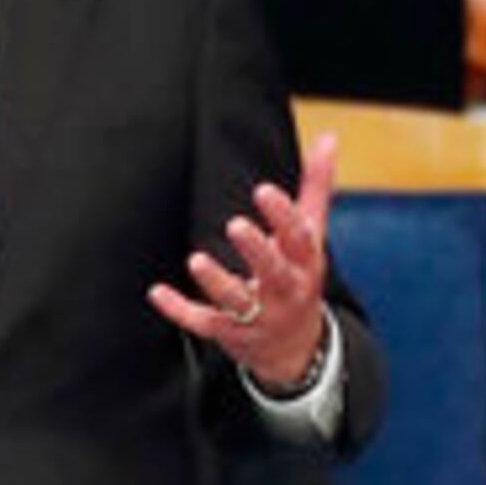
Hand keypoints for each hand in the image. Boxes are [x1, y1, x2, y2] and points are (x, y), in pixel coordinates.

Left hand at [150, 126, 339, 388]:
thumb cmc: (299, 276)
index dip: (283, 215)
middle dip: (257, 250)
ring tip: (197, 260)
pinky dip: (180, 310)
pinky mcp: (231, 333)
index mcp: (305, 263)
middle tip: (236, 225)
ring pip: (237, 302)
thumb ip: (315, 187)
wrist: (297, 347)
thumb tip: (327, 137)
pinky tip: (157, 292)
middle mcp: (285, 291)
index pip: (299, 238)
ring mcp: (258, 316)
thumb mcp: (312, 235)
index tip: (263, 191)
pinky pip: (204, 323)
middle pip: (273, 273)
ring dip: (217, 283)